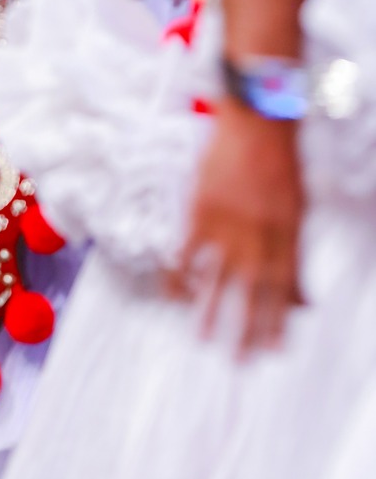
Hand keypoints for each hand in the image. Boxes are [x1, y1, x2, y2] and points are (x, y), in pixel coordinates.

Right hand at [173, 97, 303, 350]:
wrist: (258, 118)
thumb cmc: (282, 162)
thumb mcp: (301, 209)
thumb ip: (297, 255)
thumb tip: (306, 299)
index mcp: (288, 233)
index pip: (284, 288)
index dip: (279, 321)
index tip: (274, 350)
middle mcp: (259, 232)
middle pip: (253, 290)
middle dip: (247, 328)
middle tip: (240, 360)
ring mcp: (228, 221)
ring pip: (219, 275)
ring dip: (209, 309)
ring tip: (201, 339)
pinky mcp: (201, 207)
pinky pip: (188, 248)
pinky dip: (179, 273)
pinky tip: (173, 295)